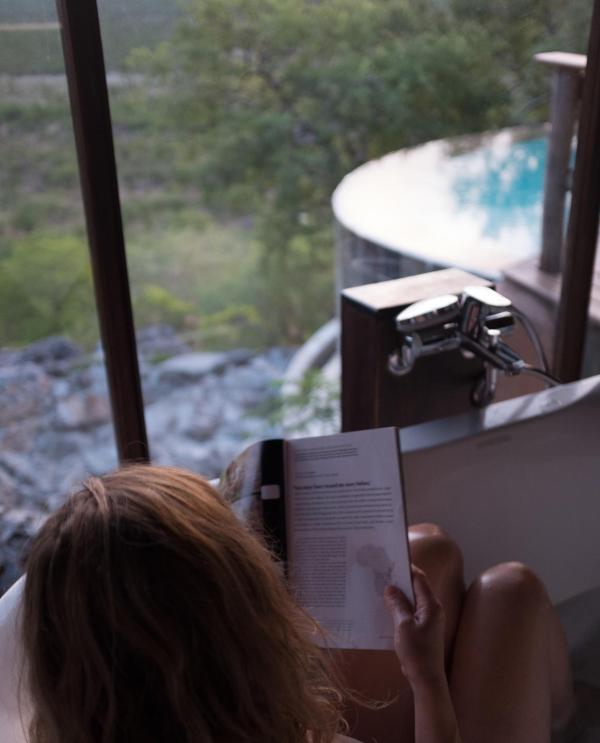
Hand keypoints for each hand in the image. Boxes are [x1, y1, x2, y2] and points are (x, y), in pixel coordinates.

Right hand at [384, 565, 445, 686]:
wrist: (426, 678)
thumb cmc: (416, 652)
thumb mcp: (403, 625)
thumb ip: (397, 604)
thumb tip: (390, 587)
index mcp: (431, 605)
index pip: (419, 579)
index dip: (406, 568)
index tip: (391, 560)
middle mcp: (432, 609)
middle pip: (416, 587)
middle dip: (400, 579)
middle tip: (382, 572)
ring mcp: (428, 618)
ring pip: (412, 599)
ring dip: (398, 594)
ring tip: (380, 587)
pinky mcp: (422, 627)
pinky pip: (410, 610)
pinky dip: (399, 606)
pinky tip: (386, 607)